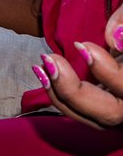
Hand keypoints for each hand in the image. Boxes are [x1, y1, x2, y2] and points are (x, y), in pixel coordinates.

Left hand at [34, 4, 122, 128]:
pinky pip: (81, 111)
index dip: (105, 70)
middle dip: (74, 91)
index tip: (81, 46)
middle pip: (110, 114)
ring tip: (40, 66)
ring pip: (91, 118)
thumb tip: (115, 38)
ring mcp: (119, 107)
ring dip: (60, 93)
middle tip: (50, 60)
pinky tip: (42, 72)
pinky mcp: (104, 105)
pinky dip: (59, 95)